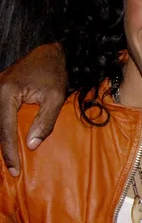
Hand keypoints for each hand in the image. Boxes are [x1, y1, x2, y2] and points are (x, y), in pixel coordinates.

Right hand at [0, 43, 66, 176]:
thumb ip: (45, 121)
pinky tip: (9, 144)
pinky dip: (3, 130)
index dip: (10, 151)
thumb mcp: (56, 97)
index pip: (5, 129)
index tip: (15, 170)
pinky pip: (0, 116)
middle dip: (3, 150)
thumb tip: (31, 145)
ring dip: (2, 141)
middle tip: (12, 170)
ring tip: (10, 161)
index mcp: (6, 93)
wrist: (51, 52)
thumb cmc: (54, 72)